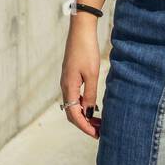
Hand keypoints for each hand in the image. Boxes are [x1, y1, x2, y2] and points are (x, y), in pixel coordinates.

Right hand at [60, 18, 101, 137]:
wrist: (81, 31)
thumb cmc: (86, 50)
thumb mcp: (92, 74)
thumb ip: (90, 94)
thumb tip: (89, 112)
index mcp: (69, 87)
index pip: (74, 114)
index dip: (84, 127)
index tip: (96, 134)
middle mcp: (65, 86)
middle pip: (71, 112)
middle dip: (84, 124)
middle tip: (99, 131)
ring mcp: (67, 81)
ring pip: (73, 105)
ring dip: (84, 115)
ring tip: (98, 122)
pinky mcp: (70, 76)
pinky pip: (74, 96)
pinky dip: (83, 105)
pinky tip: (92, 107)